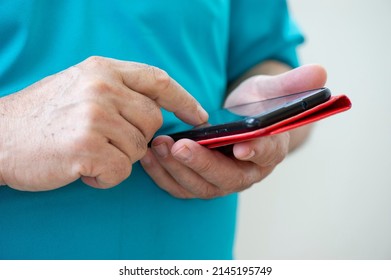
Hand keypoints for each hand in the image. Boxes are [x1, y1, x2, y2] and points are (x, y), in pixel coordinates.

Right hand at [0, 56, 207, 190]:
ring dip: (117, 159)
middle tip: (107, 142)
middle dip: (137, 138)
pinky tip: (82, 169)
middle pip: (152, 121)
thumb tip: (156, 109)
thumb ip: (119, 91)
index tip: (199, 116)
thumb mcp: (80, 85)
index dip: (184, 99)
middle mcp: (102, 88)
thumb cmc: (43, 115)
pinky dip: (105, 178)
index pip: (158, 80)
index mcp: (103, 69)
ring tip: (87, 153)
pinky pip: (120, 172)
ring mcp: (94, 116)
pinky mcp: (86, 147)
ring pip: (138, 150)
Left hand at [140, 64, 326, 198]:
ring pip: (200, 187)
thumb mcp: (273, 90)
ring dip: (177, 170)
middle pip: (226, 178)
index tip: (241, 146)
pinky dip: (164, 176)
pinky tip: (150, 157)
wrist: (241, 122)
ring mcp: (222, 181)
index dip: (257, 151)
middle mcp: (247, 172)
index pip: (268, 154)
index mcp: (270, 151)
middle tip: (178, 146)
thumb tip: (320, 72)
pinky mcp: (201, 182)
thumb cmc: (258, 106)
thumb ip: (292, 84)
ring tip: (158, 147)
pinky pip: (182, 187)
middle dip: (202, 164)